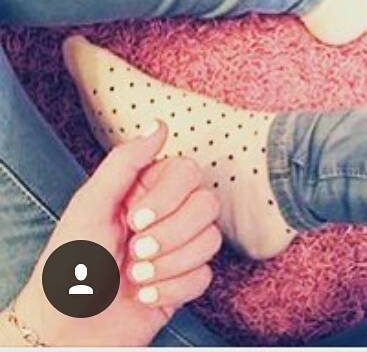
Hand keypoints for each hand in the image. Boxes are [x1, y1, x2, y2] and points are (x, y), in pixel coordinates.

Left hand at [11, 122, 221, 347]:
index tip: (136, 219)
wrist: (65, 332)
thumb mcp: (89, 207)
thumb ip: (125, 161)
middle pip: (207, 204)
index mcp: (145, 191)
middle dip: (172, 233)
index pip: (189, 172)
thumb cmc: (69, 268)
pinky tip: (144, 296)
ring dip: (170, 264)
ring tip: (135, 276)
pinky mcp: (184, 283)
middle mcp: (166, 216)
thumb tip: (158, 125)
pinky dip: (173, 289)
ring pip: (211, 240)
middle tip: (136, 251)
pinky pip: (204, 276)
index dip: (170, 196)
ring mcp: (177, 249)